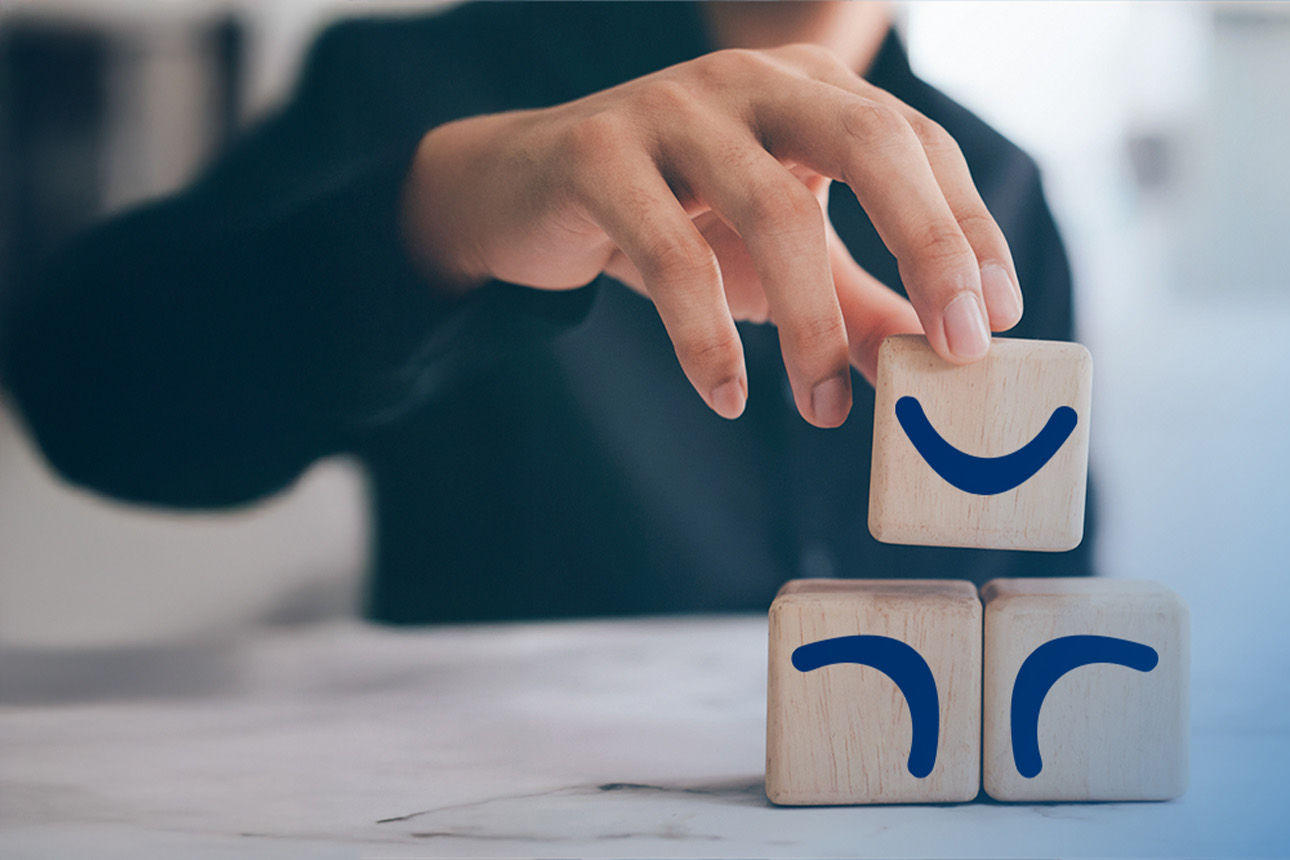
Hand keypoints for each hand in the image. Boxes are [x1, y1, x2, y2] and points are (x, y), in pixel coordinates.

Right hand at [400, 44, 1023, 426]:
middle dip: (927, 246)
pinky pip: (670, 254)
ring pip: (771, 210)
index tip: (1000, 317)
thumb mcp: (772, 260)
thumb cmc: (668, 217)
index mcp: (809, 90)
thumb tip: (927, 362)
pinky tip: (726, 396)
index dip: (967, 226)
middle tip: (954, 348)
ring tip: (821, 406)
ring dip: (810, 324)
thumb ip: (852, 301)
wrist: (523, 190)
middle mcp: (753, 81)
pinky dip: (705, 337)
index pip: (918, 142)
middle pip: (870, 144)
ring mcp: (672, 109)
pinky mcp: (597, 154)